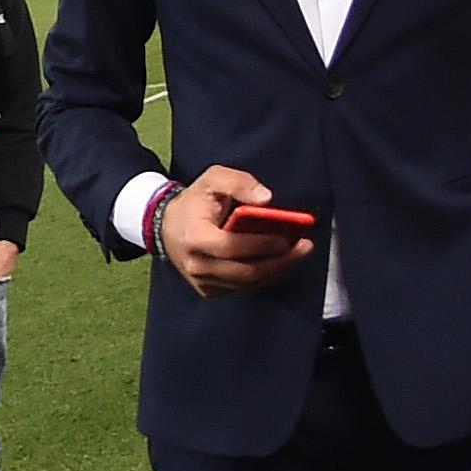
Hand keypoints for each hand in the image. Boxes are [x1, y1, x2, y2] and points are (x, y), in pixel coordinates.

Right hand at [160, 166, 314, 298]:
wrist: (165, 227)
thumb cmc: (194, 202)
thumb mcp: (211, 180)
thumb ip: (238, 182)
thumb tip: (266, 199)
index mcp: (195, 238)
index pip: (232, 246)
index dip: (263, 244)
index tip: (289, 237)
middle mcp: (197, 265)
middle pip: (246, 271)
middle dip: (280, 261)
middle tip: (304, 247)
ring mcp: (202, 282)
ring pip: (248, 283)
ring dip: (277, 270)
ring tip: (297, 254)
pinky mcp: (208, 291)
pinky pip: (243, 288)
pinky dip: (265, 277)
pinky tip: (279, 263)